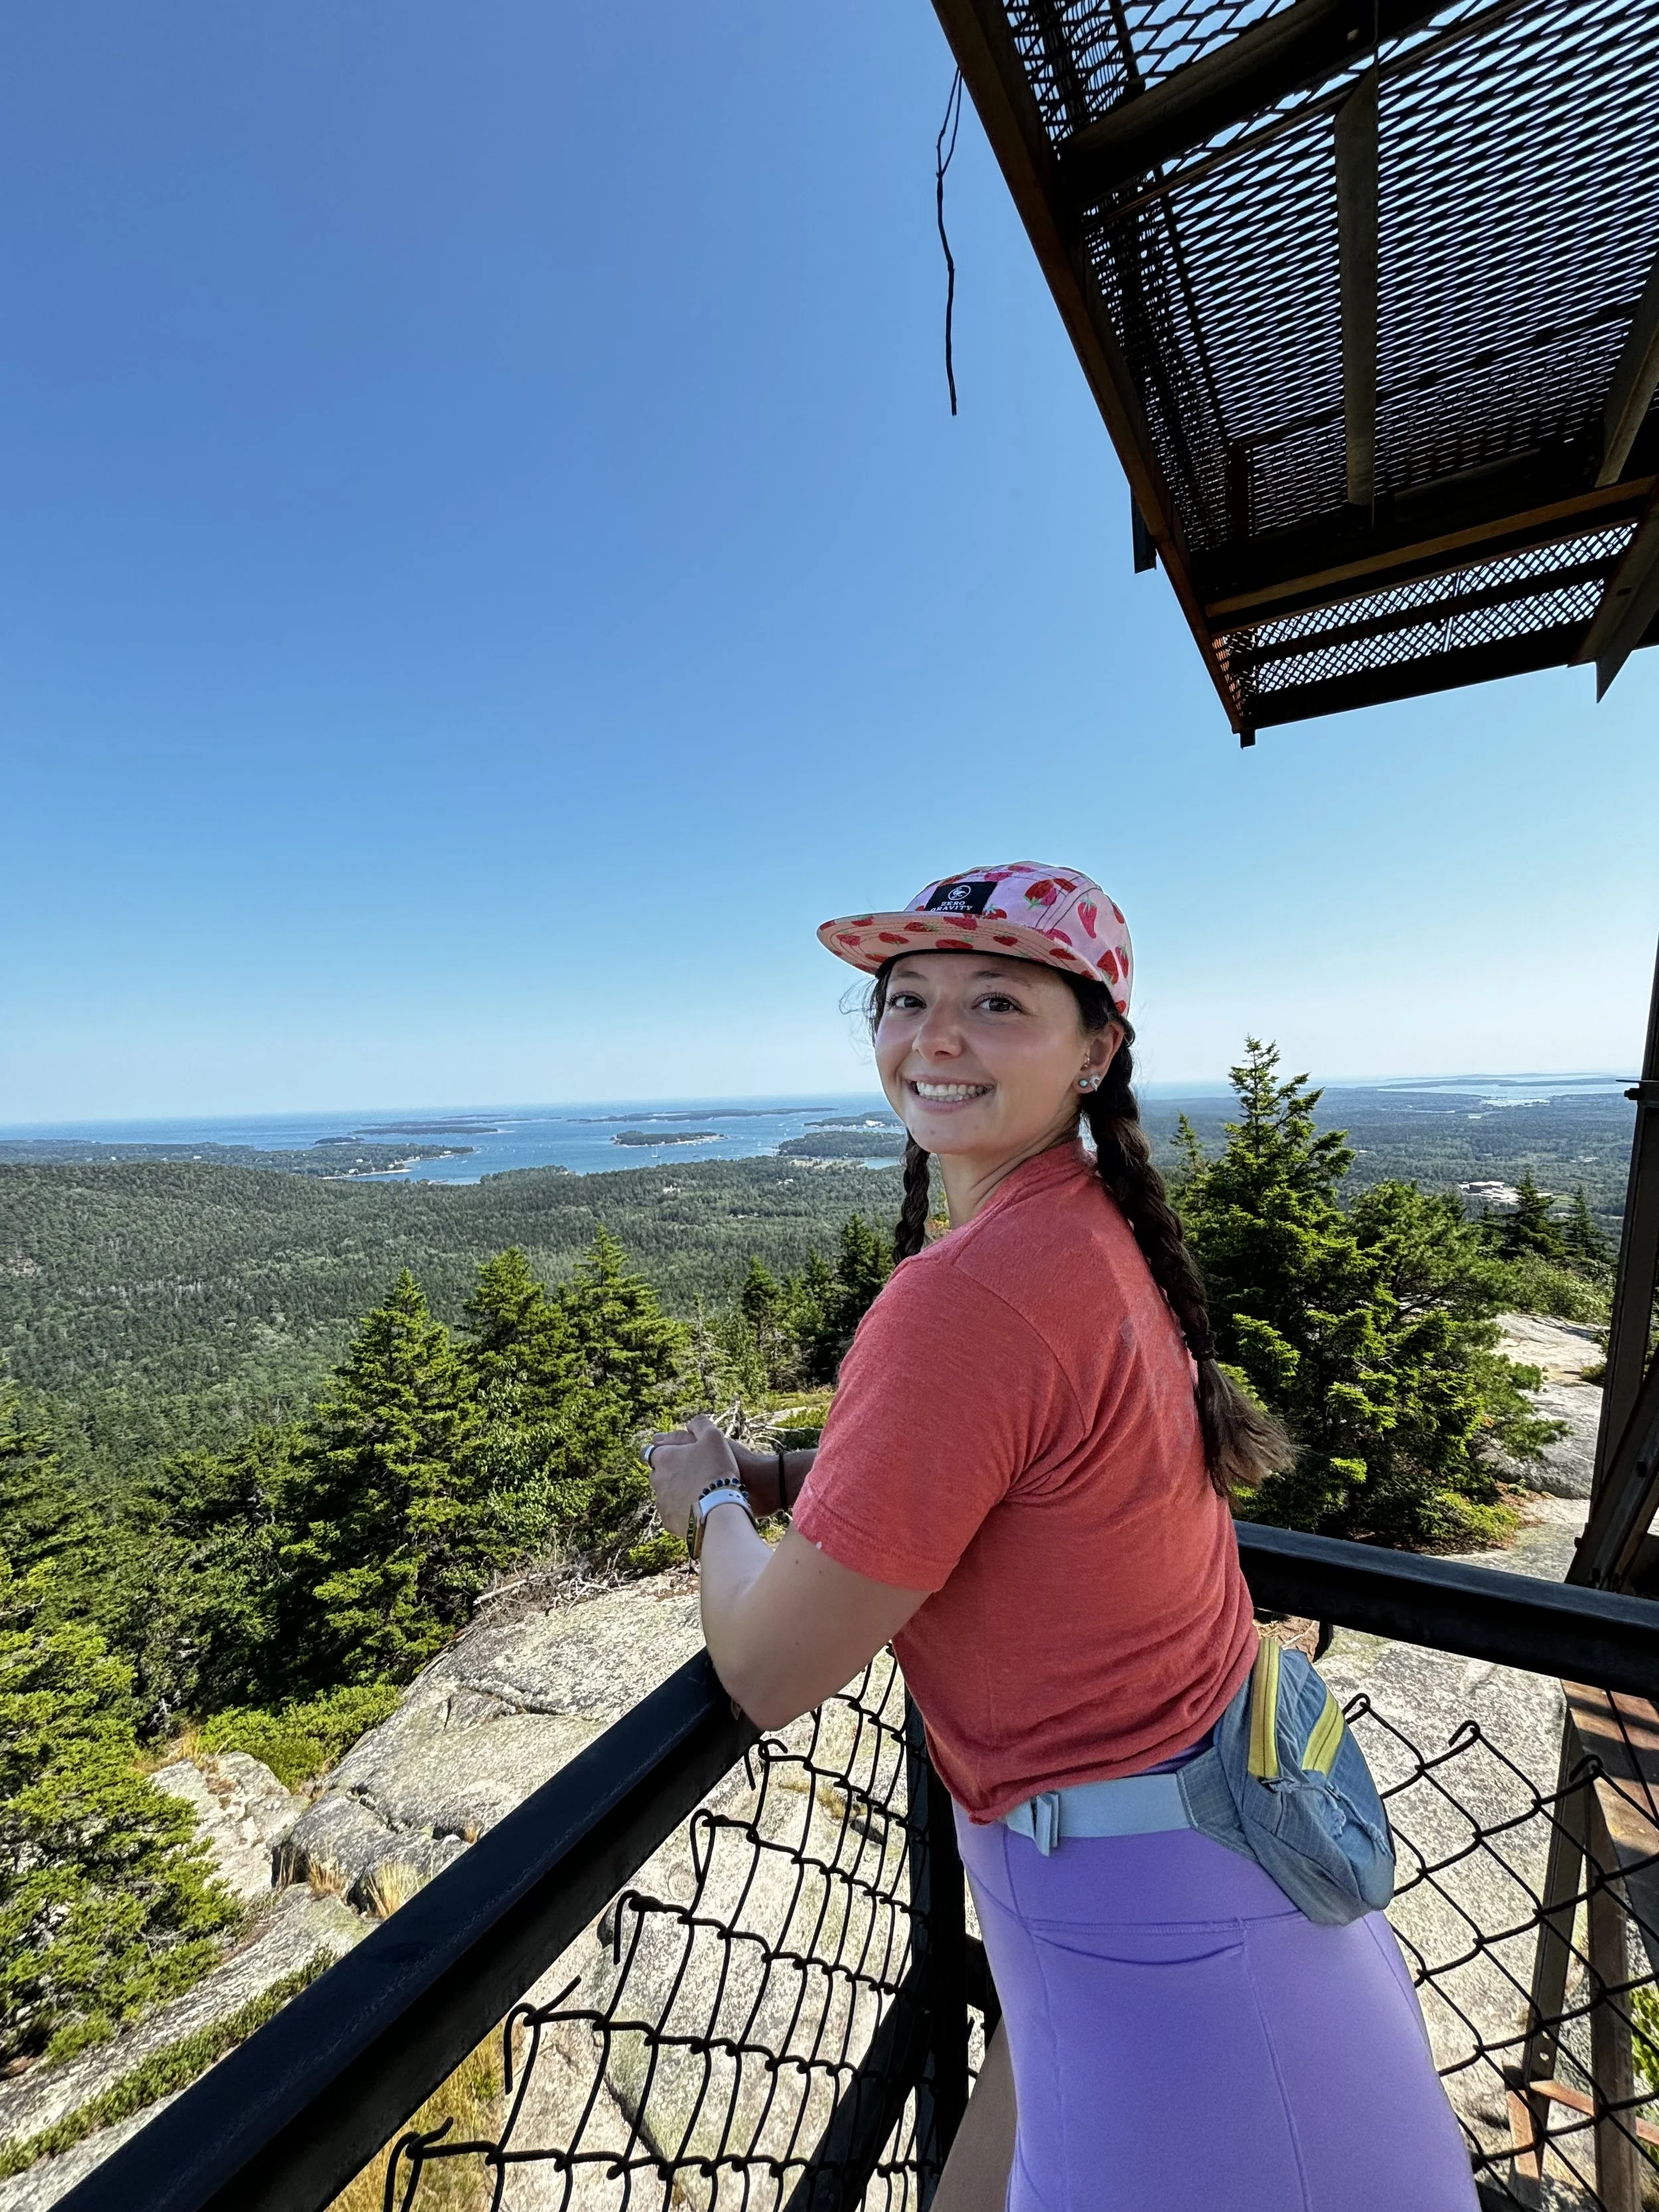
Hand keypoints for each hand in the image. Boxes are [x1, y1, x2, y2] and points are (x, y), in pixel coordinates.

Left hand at [645, 1413, 739, 1541]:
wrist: (719, 1510)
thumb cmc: (716, 1470)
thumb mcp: (714, 1437)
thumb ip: (700, 1425)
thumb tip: (691, 1423)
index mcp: (663, 1458)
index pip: (650, 1451)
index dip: (663, 1452)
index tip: (675, 1454)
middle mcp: (657, 1480)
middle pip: (659, 1474)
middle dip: (671, 1473)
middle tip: (693, 1474)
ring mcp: (661, 1503)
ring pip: (666, 1495)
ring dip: (678, 1493)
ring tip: (699, 1494)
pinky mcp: (669, 1522)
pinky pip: (673, 1514)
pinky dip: (683, 1512)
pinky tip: (699, 1510)